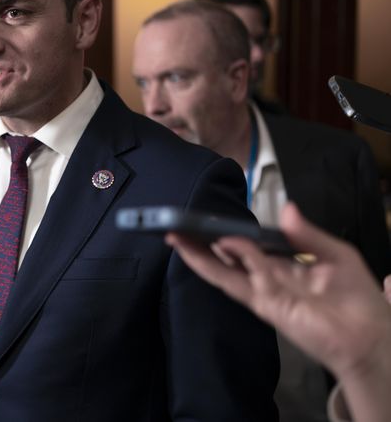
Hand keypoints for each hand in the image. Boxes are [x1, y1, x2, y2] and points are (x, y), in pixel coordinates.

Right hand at [167, 203, 390, 380]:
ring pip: (224, 271)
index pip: (251, 248)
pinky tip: (209, 246)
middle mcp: (269, 279)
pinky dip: (221, 263)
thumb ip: (307, 234)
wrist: (370, 336)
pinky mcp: (264, 305)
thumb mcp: (336, 254)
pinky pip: (238, 281)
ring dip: (200, 254)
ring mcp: (264, 293)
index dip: (232, 235)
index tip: (213, 220)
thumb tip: (286, 208)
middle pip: (229, 260)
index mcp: (286, 267)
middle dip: (203, 244)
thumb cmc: (359, 299)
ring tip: (176, 236)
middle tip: (180, 227)